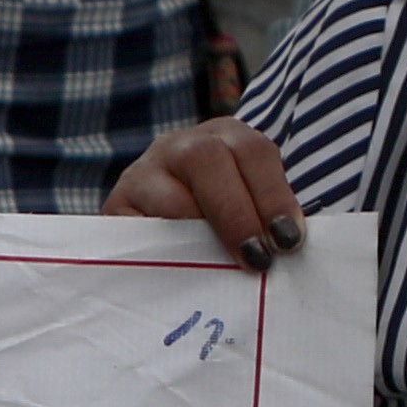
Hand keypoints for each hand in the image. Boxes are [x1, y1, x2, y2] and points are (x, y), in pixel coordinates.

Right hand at [107, 119, 302, 261]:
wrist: (151, 240)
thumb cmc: (215, 229)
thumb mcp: (246, 211)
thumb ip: (266, 220)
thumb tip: (290, 250)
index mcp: (224, 138)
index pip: (253, 151)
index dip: (273, 194)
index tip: (289, 239)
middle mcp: (181, 145)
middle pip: (208, 158)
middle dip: (238, 211)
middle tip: (259, 257)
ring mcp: (144, 171)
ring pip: (173, 192)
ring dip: (203, 233)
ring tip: (224, 267)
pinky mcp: (117, 205)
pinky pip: (141, 225)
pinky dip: (167, 248)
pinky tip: (185, 268)